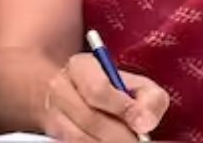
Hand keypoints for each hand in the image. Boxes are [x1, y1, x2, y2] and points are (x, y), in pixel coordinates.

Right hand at [41, 53, 169, 141]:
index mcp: (80, 66)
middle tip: (138, 142)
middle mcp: (59, 88)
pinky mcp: (53, 133)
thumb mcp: (138, 85)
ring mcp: (52, 113)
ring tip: (127, 142)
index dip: (121, 108)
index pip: (97, 89)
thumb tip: (144, 123)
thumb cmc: (116, 90)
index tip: (141, 124)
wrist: (83, 97)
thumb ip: (150, 99)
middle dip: (119, 135)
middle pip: (88, 118)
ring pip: (79, 137)